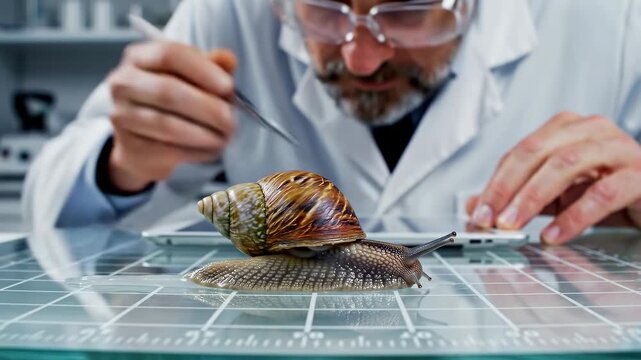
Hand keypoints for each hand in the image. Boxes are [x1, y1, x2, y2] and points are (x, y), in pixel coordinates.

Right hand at [107, 42, 237, 191]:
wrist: (143, 142)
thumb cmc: (173, 101)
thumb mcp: (192, 77)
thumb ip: (212, 66)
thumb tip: (228, 60)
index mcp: (139, 56)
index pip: (169, 55)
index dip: (203, 70)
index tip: (228, 87)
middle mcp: (123, 83)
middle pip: (168, 91)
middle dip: (207, 107)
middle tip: (231, 119)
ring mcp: (122, 116)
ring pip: (167, 124)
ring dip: (204, 133)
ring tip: (225, 136)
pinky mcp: (130, 147)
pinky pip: (168, 150)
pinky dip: (197, 151)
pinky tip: (212, 149)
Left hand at [467, 112, 640, 244]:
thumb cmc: (609, 188)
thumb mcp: (557, 193)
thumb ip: (518, 196)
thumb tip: (474, 206)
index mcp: (568, 128)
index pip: (521, 151)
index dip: (496, 182)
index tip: (478, 211)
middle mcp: (592, 131)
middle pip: (537, 153)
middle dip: (507, 188)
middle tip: (490, 219)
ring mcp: (618, 149)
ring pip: (565, 165)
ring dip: (532, 198)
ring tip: (512, 225)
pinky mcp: (640, 176)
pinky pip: (602, 194)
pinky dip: (572, 217)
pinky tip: (553, 235)